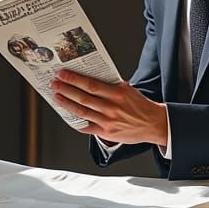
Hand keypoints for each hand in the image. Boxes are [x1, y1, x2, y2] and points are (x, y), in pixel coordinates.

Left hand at [50, 70, 168, 145]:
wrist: (153, 124)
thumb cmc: (139, 105)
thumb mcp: (127, 89)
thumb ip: (110, 84)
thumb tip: (91, 76)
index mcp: (117, 94)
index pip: (91, 85)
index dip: (74, 79)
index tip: (63, 74)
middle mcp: (112, 108)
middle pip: (83, 98)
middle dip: (66, 90)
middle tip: (55, 84)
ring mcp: (108, 122)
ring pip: (82, 112)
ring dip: (67, 104)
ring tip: (57, 96)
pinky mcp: (107, 133)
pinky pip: (87, 127)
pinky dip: (76, 121)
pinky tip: (67, 115)